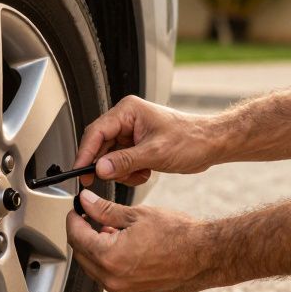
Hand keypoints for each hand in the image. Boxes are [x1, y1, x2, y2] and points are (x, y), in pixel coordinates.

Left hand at [66, 189, 217, 291]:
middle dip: (82, 234)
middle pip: (82, 255)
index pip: (76, 237)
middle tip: (90, 216)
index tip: (77, 209)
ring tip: (110, 229)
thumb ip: (105, 210)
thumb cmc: (178, 234)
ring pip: (96, 269)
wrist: (206, 256)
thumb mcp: (137, 214)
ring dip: (96, 249)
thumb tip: (87, 202)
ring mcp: (124, 291)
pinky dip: (110, 263)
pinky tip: (122, 246)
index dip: (73, 219)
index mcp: (110, 257)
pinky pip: (112, 279)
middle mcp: (113, 280)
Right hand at [74, 95, 219, 186]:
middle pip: (100, 145)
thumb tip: (100, 168)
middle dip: (107, 165)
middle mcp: (127, 119)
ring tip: (140, 173)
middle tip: (107, 180)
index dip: (85, 153)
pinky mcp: (137, 145)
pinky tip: (145, 172)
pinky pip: (121, 162)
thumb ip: (124, 161)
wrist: (211, 144)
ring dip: (121, 171)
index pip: (96, 132)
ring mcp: (132, 133)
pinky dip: (130, 173)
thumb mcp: (155, 153)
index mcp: (128, 111)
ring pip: (110, 157)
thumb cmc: (190, 139)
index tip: (79, 171)